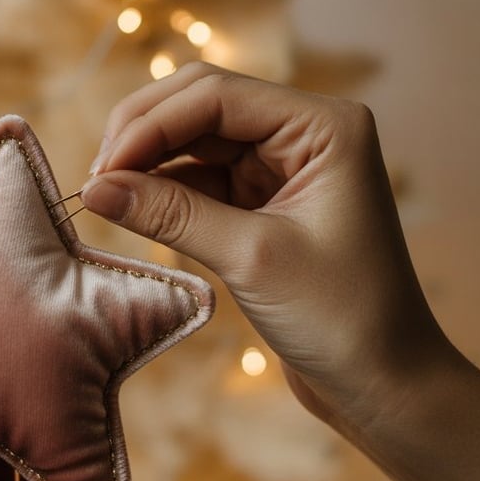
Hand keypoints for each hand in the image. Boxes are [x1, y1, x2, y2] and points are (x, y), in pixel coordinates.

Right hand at [81, 62, 479, 480]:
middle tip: (98, 175)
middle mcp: (304, 131)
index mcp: (323, 125)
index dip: (152, 124)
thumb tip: (95, 186)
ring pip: (196, 138)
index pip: (218, 95)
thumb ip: (170, 213)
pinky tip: (133, 205)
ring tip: (105, 192)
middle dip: (146, 133)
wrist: (384, 385)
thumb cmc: (342, 319)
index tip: (103, 168)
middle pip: (203, 104)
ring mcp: (283, 162)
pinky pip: (202, 176)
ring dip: (150, 160)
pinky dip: (165, 188)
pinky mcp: (265, 196)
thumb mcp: (251, 258)